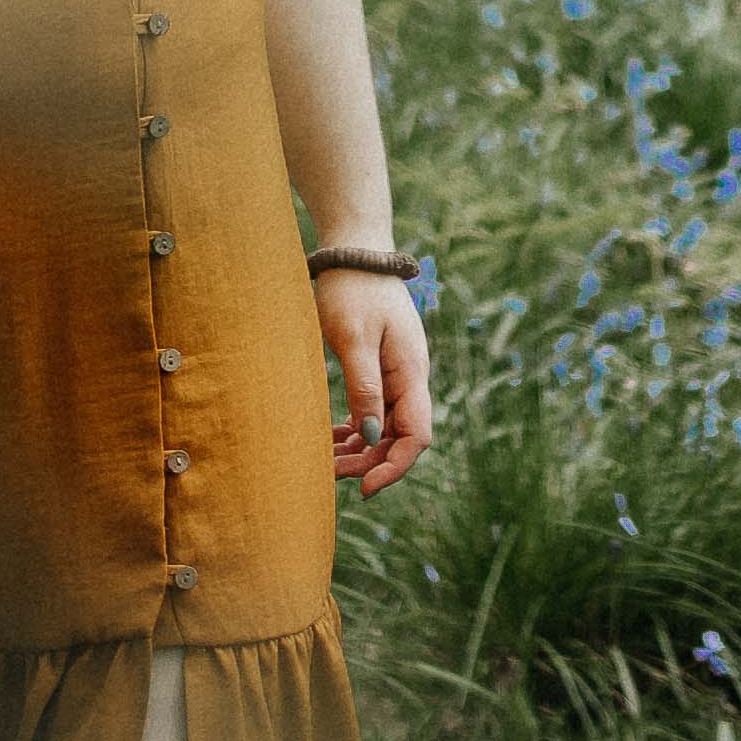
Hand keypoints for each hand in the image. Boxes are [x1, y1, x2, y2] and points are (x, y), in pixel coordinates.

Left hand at [317, 268, 434, 490]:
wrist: (355, 253)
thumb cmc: (353, 290)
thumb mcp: (355, 338)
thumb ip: (364, 387)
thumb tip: (369, 435)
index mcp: (411, 372)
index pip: (417, 436)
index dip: (394, 467)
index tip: (365, 487)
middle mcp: (410, 378)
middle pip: (399, 437)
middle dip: (369, 462)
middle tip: (329, 473)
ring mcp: (397, 374)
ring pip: (384, 427)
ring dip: (359, 449)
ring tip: (324, 461)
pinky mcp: (382, 369)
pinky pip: (373, 410)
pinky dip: (354, 429)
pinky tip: (331, 439)